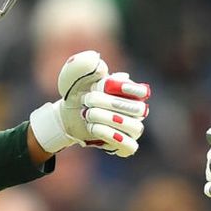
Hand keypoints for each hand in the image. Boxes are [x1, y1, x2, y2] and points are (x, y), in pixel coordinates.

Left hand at [29, 50, 149, 157]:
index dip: (131, 89)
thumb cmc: (76, 91)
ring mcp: (132, 129)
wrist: (68, 114)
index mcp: (131, 91)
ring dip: (108, 119)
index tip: (108, 84)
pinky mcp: (125, 146)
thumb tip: (98, 64)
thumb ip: (83, 65)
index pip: (143, 92)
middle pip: (138, 109)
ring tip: (87, 114)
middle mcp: (136, 110)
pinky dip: (112, 136)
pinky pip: (129, 146)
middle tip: (87, 100)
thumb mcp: (73, 75)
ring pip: (134, 127)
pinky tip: (93, 128)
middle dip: (110, 104)